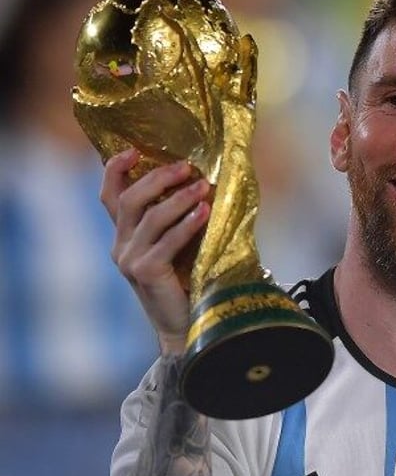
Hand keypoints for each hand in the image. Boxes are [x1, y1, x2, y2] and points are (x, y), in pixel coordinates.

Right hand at [101, 148, 210, 353]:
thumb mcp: (179, 245)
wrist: (189, 326)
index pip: (110, 196)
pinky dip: (187, 224)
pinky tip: (205, 212)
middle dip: (158, 178)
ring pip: (150, 217)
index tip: (133, 149)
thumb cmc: (190, 282)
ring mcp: (130, 260)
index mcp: (125, 236)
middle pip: (130, 199)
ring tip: (204, 186)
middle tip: (187, 167)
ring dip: (179, 198)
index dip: (116, 170)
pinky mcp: (146, 273)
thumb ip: (179, 220)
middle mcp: (122, 246)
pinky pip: (166, 241)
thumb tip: (203, 183)